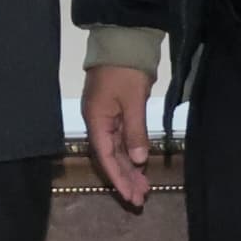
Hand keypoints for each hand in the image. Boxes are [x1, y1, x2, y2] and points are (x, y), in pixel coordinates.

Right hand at [82, 64, 156, 208]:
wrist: (124, 40)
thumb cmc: (126, 69)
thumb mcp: (133, 100)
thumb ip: (135, 131)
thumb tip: (138, 160)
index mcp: (96, 120)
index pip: (105, 156)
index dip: (117, 178)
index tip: (130, 196)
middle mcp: (98, 122)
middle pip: (110, 157)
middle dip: (125, 178)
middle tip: (140, 200)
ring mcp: (107, 116)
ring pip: (117, 150)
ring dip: (129, 169)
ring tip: (144, 189)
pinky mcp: (117, 111)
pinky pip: (122, 139)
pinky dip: (131, 153)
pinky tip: (140, 166)